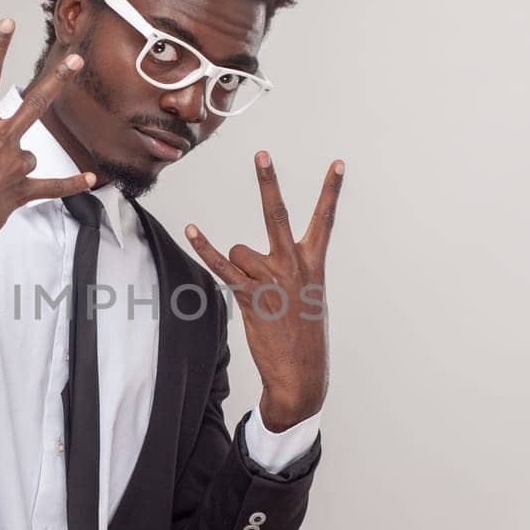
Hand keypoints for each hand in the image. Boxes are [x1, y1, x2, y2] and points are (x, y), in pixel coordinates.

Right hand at [0, 18, 96, 279]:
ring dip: (16, 166)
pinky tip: (90, 179)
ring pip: (29, 155)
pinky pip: (52, 186)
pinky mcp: (21, 193)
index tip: (8, 24)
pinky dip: (70, 183)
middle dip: (57, 79)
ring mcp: (13, 167)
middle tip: (76, 59)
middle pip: (34, 103)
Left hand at [184, 152, 343, 431]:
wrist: (302, 374)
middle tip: (262, 155)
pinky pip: (222, 266)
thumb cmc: (303, 336)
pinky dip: (205, 248)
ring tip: (255, 295)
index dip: (331, 191)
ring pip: (241, 251)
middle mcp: (293, 266)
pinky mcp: (250, 296)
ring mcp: (271, 280)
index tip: (337, 164)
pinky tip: (192, 230)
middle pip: (277, 215)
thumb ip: (289, 271)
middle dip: (268, 183)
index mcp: (313, 265)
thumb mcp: (310, 297)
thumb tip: (248, 256)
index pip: (324, 220)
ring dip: (241, 267)